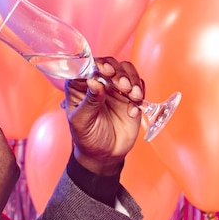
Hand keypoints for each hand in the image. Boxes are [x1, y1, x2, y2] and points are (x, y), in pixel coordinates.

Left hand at [64, 57, 142, 174]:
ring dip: (132, 80)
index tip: (106, 72)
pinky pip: (139, 86)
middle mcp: (97, 82)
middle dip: (118, 72)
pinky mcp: (130, 97)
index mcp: (79, 86)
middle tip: (122, 86)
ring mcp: (115, 88)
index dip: (97, 65)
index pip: (87, 66)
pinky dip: (140, 93)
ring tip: (132, 96)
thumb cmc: (87, 137)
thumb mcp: (82, 122)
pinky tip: (133, 110)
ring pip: (126, 71)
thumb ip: (89, 102)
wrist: (105, 155)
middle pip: (110, 64)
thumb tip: (94, 82)